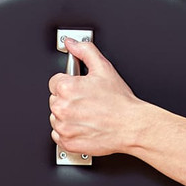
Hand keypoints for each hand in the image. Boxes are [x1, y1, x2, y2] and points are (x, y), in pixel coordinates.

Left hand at [49, 35, 144, 159]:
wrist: (131, 126)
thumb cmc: (119, 101)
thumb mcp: (104, 68)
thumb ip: (85, 50)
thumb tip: (72, 43)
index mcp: (66, 88)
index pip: (55, 82)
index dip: (69, 83)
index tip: (80, 89)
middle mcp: (62, 108)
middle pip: (54, 100)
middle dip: (68, 100)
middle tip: (87, 101)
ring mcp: (64, 127)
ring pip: (55, 118)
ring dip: (67, 116)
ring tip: (87, 114)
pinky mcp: (68, 142)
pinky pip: (58, 136)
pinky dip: (68, 132)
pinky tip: (83, 126)